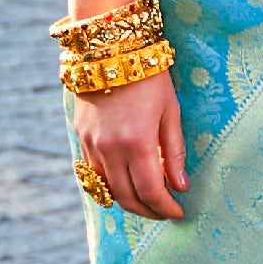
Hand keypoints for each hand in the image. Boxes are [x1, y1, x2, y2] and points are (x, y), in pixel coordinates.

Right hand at [76, 67, 186, 223]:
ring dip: (129, 202)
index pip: (150, 190)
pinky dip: (111, 187)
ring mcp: (92, 145)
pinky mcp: (81, 139)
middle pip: (127, 197)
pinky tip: (126, 184)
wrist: (111, 51)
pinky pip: (93, 175)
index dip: (165, 207)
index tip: (178, 212)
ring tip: (149, 202)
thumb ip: (174, 152)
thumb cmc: (150, 78)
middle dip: (149, 210)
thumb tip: (181, 186)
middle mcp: (110, 149)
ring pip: (108, 190)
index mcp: (137, 142)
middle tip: (165, 212)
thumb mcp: (170, 111)